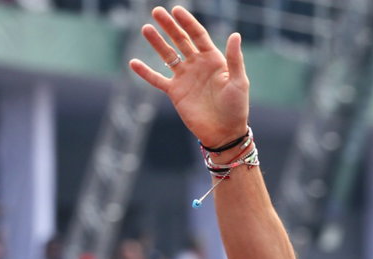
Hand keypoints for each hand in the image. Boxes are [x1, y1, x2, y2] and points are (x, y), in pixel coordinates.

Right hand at [128, 6, 249, 148]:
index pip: (197, 35)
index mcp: (212, 59)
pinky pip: (157, 80)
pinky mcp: (175, 92)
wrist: (224, 133)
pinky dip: (145, 72)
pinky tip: (133, 63)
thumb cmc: (236, 108)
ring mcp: (184, 78)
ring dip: (156, 43)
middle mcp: (197, 65)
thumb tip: (235, 34)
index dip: (187, 22)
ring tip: (146, 29)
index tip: (176, 10)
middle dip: (169, 26)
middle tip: (156, 11)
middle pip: (180, 40)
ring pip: (167, 56)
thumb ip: (234, 58)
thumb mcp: (239, 82)